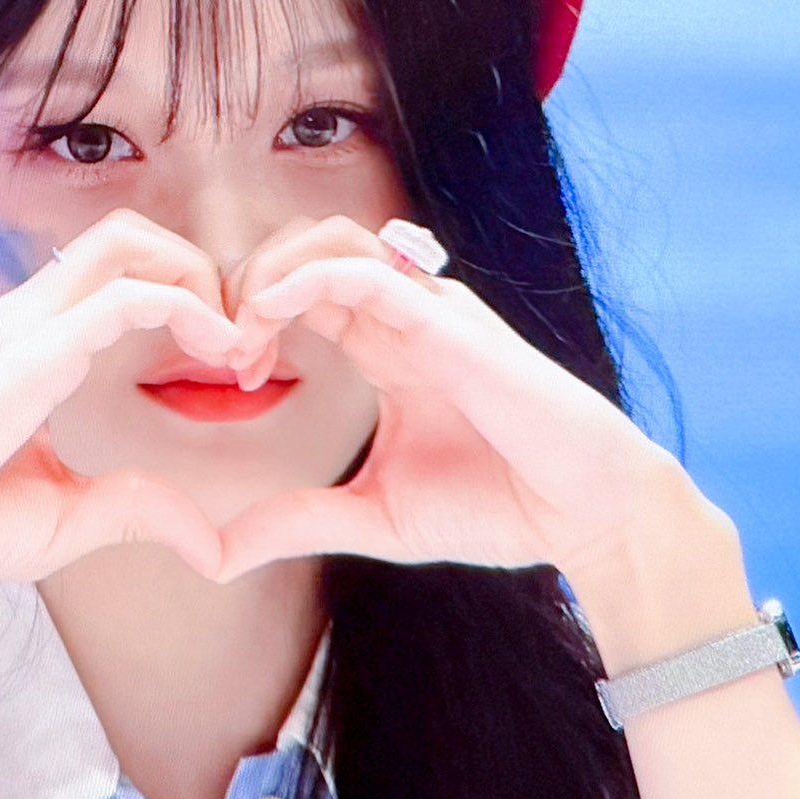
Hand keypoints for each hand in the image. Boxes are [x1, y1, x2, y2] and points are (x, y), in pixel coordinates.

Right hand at [0, 210, 244, 602]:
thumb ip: (136, 512)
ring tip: (234, 342)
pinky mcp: (30, 351)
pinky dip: (187, 309)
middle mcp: (26, 318)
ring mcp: (24, 325)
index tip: (232, 366)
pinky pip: (126, 295)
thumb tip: (210, 546)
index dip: (186, 302)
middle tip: (242, 341)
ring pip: (129, 241)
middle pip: (128, 235)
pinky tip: (219, 351)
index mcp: (29, 343)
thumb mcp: (68, 519)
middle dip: (200, 271)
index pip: (117, 273)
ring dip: (199, 278)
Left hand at [213, 214, 687, 582]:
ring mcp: (428, 312)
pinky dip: (305, 279)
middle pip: (303, 249)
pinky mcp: (448, 324)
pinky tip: (265, 313)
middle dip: (246, 281)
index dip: (248, 317)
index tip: (229, 374)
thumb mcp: (372, 517)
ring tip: (242, 330)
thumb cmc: (498, 505)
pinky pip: (366, 274)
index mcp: (384, 347)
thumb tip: (216, 557)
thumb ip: (297, 523)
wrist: (583, 513)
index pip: (298, 292)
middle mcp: (403, 316)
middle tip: (222, 346)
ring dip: (269, 272)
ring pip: (330, 241)